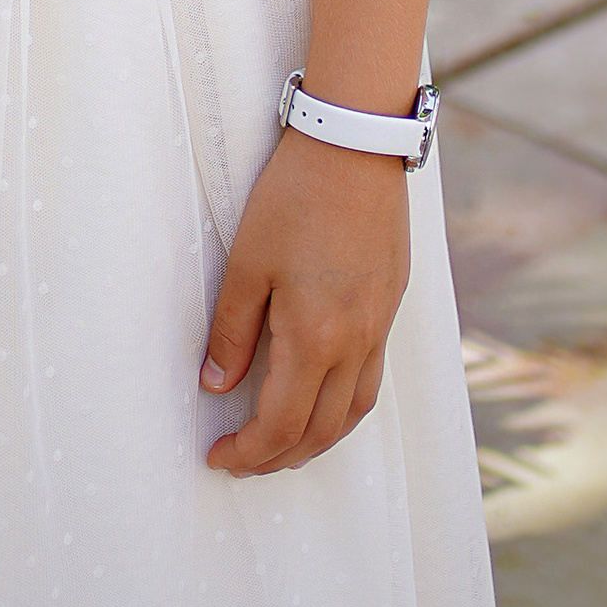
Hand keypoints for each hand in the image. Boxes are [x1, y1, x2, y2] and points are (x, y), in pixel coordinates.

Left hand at [200, 129, 411, 474]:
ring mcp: (379, 327)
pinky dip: (343, 408)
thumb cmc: (294, 197)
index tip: (218, 457)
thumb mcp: (247, 263)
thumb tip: (216, 386)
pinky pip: (370, 381)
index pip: (281, 425)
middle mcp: (356, 343)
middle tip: (242, 460)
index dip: (248, 453)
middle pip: (320, 432)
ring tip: (279, 444)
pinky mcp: (390, 307)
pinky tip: (320, 399)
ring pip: (353, 413)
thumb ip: (232, 332)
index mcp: (316, 337)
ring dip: (315, 440)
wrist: (355, 146)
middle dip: (278, 458)